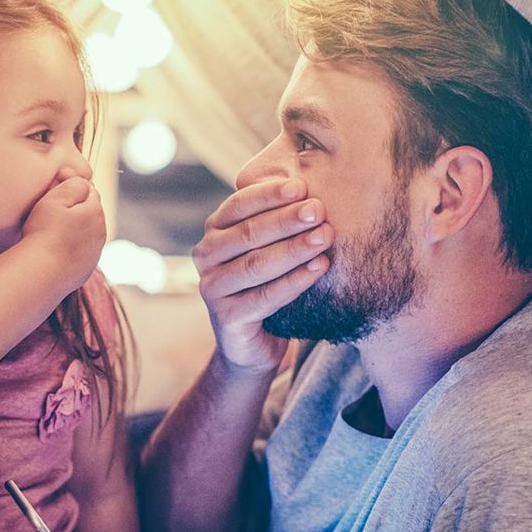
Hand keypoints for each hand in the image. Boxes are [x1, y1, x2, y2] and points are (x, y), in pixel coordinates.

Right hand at [21, 174, 106, 287]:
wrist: (42, 272)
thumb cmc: (44, 233)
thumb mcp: (55, 199)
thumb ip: (73, 185)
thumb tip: (84, 181)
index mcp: (95, 211)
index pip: (89, 190)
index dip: (72, 188)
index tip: (55, 192)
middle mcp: (101, 231)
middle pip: (91, 211)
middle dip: (77, 208)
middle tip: (53, 211)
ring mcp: (95, 251)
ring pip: (88, 232)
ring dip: (76, 228)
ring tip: (54, 231)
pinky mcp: (87, 268)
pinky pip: (82, 251)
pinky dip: (73, 247)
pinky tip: (57, 249)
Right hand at [192, 179, 331, 371]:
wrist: (254, 345)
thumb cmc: (268, 285)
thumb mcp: (269, 248)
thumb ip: (279, 221)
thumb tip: (314, 189)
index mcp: (215, 231)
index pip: (239, 204)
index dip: (270, 194)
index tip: (302, 186)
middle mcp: (206, 256)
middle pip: (249, 233)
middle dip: (287, 220)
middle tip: (319, 210)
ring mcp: (211, 288)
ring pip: (255, 264)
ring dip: (294, 248)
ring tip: (325, 236)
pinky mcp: (225, 318)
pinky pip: (264, 297)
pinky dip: (294, 281)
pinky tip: (319, 268)